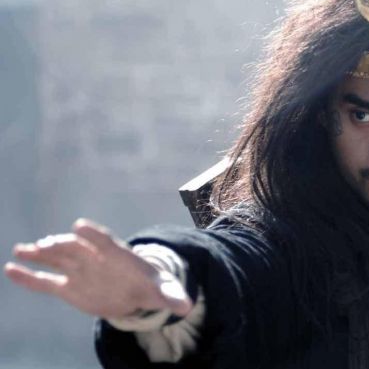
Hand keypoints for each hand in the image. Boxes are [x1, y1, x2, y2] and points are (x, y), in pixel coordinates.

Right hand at [4, 218, 191, 318]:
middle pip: (77, 248)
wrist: (136, 290)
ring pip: (59, 260)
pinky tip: (11, 269)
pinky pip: (47, 281)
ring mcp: (81, 271)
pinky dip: (30, 277)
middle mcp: (96, 259)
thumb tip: (188, 305)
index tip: (79, 226)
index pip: (105, 241)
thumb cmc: (150, 285)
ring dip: (42, 254)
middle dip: (63, 244)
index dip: (93, 234)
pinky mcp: (69, 286)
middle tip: (47, 244)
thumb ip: (172, 296)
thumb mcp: (163, 290)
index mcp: (119, 255)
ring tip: (23, 250)